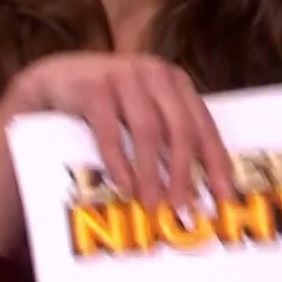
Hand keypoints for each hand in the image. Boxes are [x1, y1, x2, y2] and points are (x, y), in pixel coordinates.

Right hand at [6, 53, 237, 218]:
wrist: (57, 79)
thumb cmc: (110, 105)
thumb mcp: (144, 111)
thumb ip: (168, 136)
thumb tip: (194, 192)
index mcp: (176, 82)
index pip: (203, 124)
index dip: (215, 161)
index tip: (224, 195)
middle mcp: (155, 74)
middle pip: (180, 128)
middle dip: (183, 172)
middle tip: (183, 207)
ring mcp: (124, 77)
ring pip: (147, 131)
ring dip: (152, 173)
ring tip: (153, 205)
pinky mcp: (94, 88)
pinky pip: (110, 132)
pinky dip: (119, 164)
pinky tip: (124, 187)